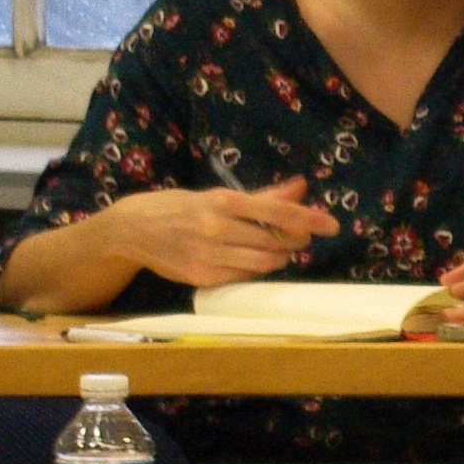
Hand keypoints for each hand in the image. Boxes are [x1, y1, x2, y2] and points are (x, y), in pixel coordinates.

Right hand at [106, 178, 338, 288]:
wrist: (131, 230)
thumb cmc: (178, 207)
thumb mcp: (217, 195)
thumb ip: (262, 195)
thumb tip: (301, 186)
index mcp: (223, 202)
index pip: (276, 211)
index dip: (308, 218)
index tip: (331, 225)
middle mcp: (217, 228)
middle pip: (274, 241)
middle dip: (296, 241)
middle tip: (302, 238)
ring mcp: (209, 256)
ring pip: (262, 263)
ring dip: (278, 258)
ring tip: (279, 250)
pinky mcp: (202, 277)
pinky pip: (242, 277)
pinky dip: (255, 270)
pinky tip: (251, 261)